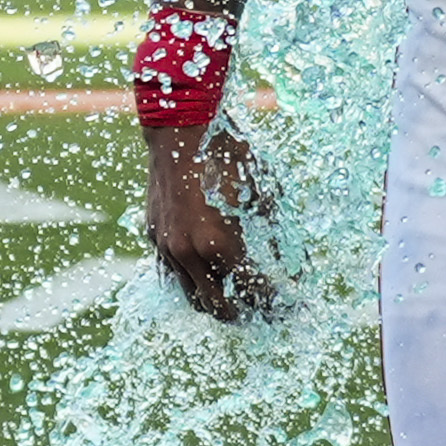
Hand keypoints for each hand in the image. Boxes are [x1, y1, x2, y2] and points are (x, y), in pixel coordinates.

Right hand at [145, 118, 273, 319]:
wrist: (178, 131)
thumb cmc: (226, 157)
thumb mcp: (261, 193)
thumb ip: (274, 232)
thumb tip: (292, 260)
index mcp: (220, 245)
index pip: (250, 289)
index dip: (270, 300)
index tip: (284, 305)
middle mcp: (189, 253)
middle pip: (217, 304)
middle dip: (241, 312)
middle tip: (258, 313)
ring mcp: (167, 247)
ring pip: (190, 294)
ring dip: (213, 302)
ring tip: (232, 303)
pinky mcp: (153, 237)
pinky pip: (173, 272)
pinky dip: (192, 280)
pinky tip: (206, 277)